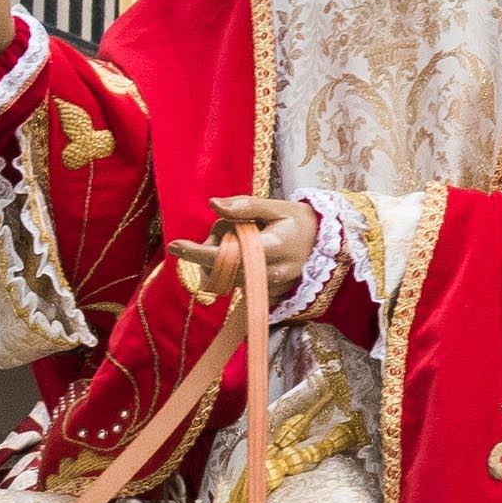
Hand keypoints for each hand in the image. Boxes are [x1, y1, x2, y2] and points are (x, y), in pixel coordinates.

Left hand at [170, 196, 320, 308]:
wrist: (327, 246)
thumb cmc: (300, 222)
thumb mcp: (278, 206)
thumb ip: (245, 206)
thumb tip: (213, 204)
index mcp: (274, 248)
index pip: (228, 255)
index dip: (197, 252)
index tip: (174, 246)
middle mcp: (271, 274)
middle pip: (222, 268)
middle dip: (211, 248)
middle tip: (225, 228)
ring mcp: (270, 290)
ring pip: (226, 278)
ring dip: (222, 258)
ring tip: (242, 239)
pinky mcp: (267, 298)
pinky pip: (236, 285)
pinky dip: (232, 269)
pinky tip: (247, 255)